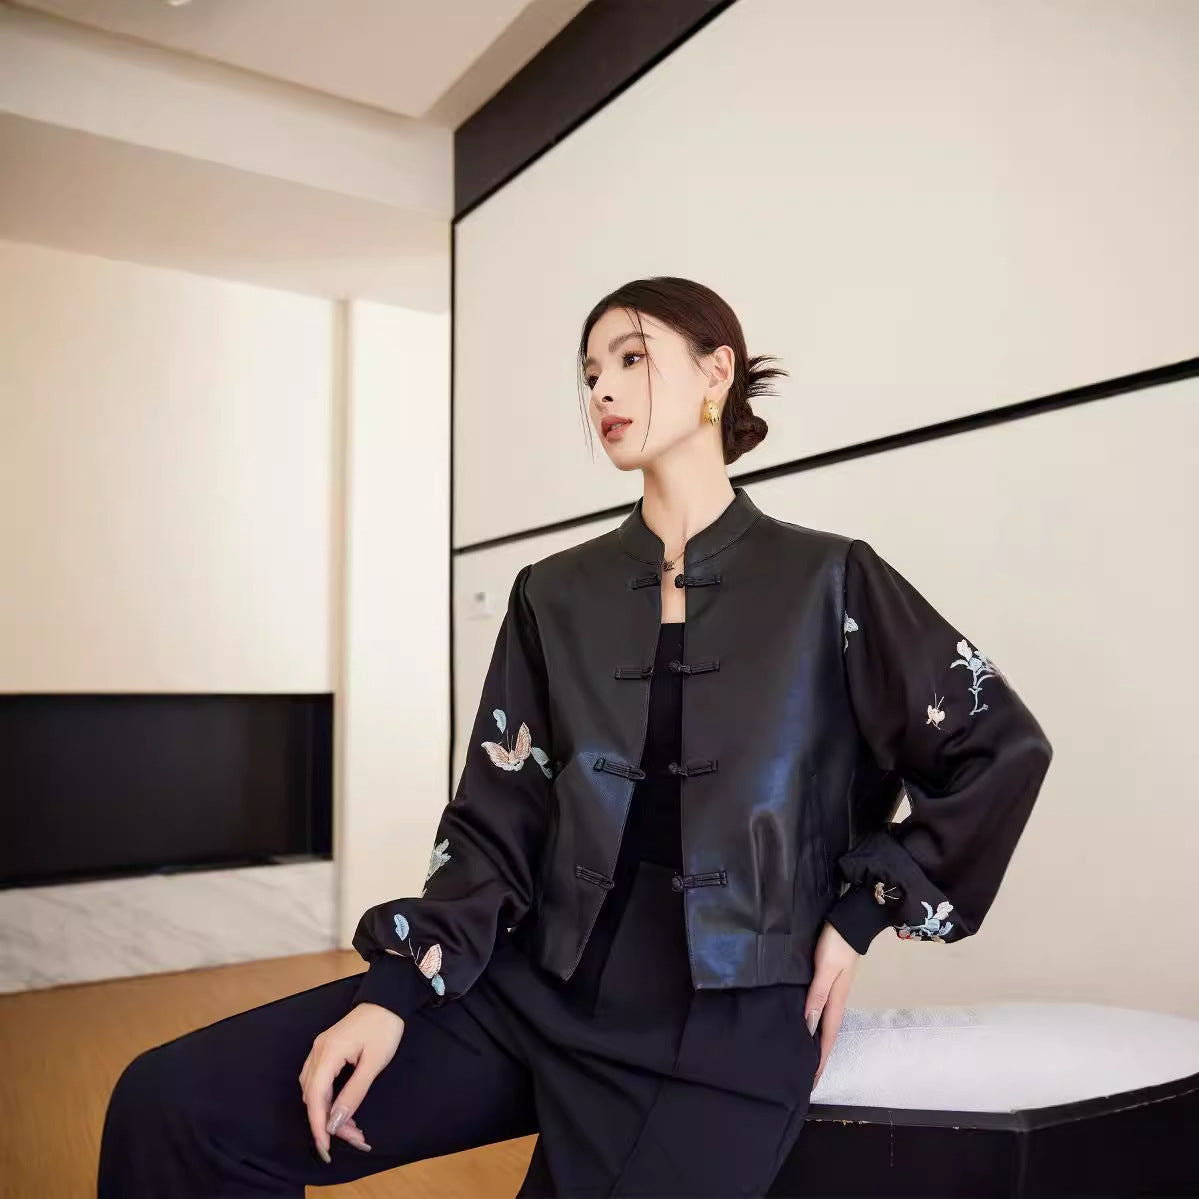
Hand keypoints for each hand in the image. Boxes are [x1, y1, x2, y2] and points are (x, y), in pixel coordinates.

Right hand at [298, 1002, 404, 1162]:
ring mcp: (319, 1050)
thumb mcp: (374, 1063)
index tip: (326, 1150)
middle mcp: (317, 1052)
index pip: (316, 1098)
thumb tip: (335, 1123)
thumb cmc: (384, 1028)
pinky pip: (319, 1081)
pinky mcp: (325, 1050)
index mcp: (328, 1053)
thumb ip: (354, 1093)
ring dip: (329, 1112)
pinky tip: (343, 1109)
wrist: (387, 1000)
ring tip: (352, 1127)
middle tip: (354, 1138)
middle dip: (329, 1122)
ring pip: (314, 1091)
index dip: (318, 1126)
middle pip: (313, 1097)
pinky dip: (328, 1099)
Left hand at [805, 921, 859, 1089]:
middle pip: (827, 1033)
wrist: (850, 921)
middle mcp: (836, 999)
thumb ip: (817, 995)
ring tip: (806, 1056)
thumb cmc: (836, 944)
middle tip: (807, 1076)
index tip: (813, 1081)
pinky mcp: (830, 980)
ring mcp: (835, 990)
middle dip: (819, 1056)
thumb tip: (809, 1026)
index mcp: (836, 1000)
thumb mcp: (826, 968)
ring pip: (825, 1022)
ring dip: (817, 1041)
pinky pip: (822, 1008)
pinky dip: (816, 1022)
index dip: (820, 1058)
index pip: (827, 1036)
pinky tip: (808, 1024)